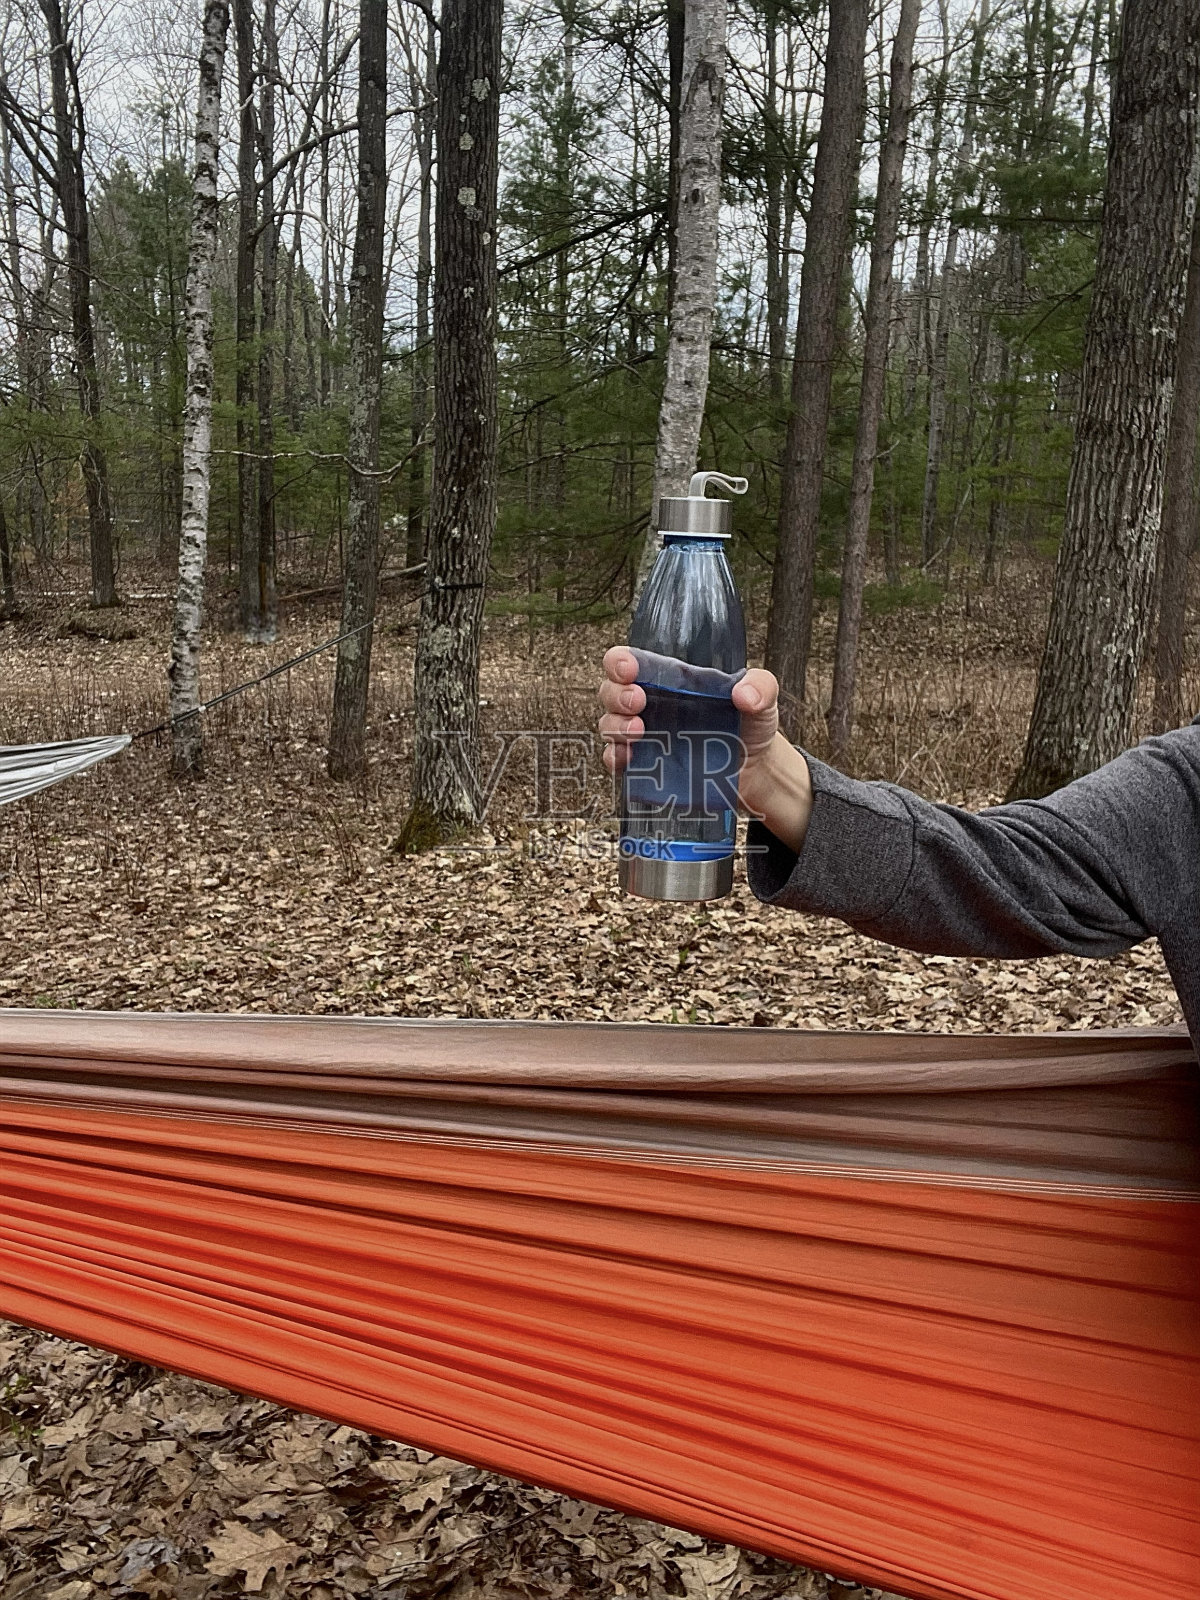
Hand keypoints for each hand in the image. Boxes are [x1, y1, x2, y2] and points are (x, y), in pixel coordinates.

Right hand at [597, 647, 812, 852]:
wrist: (757, 771)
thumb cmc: (751, 725)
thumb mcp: (763, 697)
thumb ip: (760, 686)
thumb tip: (744, 694)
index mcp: (670, 680)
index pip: (630, 662)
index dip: (619, 662)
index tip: (629, 669)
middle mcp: (651, 704)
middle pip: (610, 691)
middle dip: (616, 694)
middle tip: (638, 701)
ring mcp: (645, 736)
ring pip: (608, 724)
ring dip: (615, 725)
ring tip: (639, 731)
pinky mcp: (646, 767)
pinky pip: (616, 760)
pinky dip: (615, 758)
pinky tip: (629, 758)